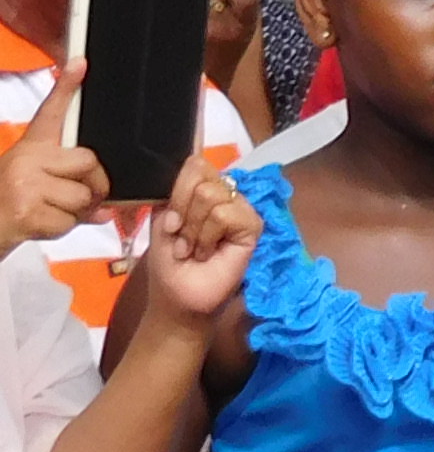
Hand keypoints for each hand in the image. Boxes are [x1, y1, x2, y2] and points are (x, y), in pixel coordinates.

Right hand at [0, 70, 107, 251]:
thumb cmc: (10, 205)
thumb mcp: (35, 184)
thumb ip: (71, 187)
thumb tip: (105, 208)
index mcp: (31, 148)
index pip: (52, 112)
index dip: (67, 86)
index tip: (80, 64)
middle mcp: (27, 160)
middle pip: (89, 163)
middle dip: (92, 187)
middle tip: (73, 199)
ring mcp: (25, 184)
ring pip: (83, 196)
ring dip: (75, 213)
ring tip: (49, 213)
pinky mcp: (26, 210)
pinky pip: (69, 221)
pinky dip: (62, 229)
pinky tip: (39, 225)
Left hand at [138, 162, 256, 320]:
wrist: (178, 297)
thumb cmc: (169, 264)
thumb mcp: (162, 219)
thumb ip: (174, 189)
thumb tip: (192, 155)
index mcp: (200, 190)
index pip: (194, 164)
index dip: (178, 191)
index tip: (170, 221)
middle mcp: (223, 195)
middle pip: (201, 174)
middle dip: (182, 212)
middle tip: (182, 238)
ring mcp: (240, 209)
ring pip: (212, 194)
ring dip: (194, 229)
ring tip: (194, 248)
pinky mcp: (253, 226)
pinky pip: (227, 213)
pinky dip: (209, 235)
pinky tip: (209, 251)